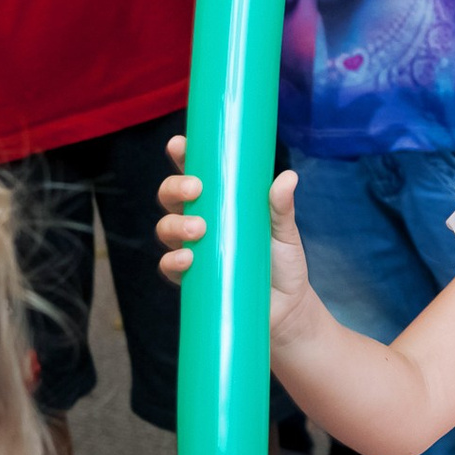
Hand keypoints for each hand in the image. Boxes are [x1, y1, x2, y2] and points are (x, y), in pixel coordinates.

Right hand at [154, 135, 325, 342]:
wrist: (287, 309)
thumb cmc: (283, 263)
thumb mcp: (286, 232)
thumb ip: (282, 207)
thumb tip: (288, 177)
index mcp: (219, 202)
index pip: (194, 172)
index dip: (182, 156)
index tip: (180, 144)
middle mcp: (199, 221)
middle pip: (171, 196)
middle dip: (175, 187)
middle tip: (196, 188)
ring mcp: (192, 249)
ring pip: (166, 228)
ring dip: (174, 224)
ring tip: (198, 229)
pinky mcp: (192, 279)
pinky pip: (170, 266)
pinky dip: (173, 260)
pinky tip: (187, 258)